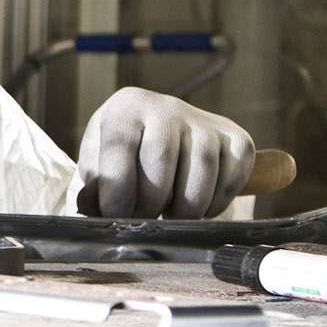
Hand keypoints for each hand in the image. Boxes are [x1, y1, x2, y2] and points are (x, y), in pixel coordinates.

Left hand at [74, 86, 253, 218]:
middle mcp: (166, 107)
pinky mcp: (236, 138)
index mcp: (125, 109)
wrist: (160, 138)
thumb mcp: (97, 164)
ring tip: (169, 215)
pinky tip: (197, 206)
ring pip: (202, 169)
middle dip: (151, 201)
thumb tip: (90, 213)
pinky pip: (232, 176)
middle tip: (144, 219)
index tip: (117, 215)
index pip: (120, 146)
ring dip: (185, 207)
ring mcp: (205, 121)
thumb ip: (92, 188)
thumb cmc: (122, 158)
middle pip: (162, 159)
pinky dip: (215, 203)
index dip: (118, 187)